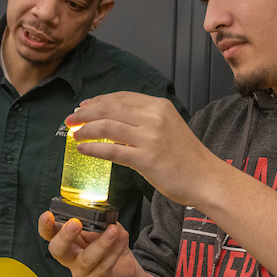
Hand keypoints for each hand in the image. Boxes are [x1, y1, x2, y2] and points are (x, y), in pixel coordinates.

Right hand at [39, 212, 138, 276]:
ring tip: (113, 229)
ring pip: (87, 258)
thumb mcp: (99, 226)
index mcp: (64, 239)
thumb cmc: (105, 241)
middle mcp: (68, 256)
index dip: (45, 226)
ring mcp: (81, 270)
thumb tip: (97, 207)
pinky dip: (116, 249)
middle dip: (65, 236)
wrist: (123, 266)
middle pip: (58, 250)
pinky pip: (106, 264)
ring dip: (101, 243)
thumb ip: (95, 217)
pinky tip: (122, 237)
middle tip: (75, 223)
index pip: (48, 233)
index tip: (48, 215)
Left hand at [66, 92, 216, 207]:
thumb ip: (145, 121)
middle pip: (110, 108)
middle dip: (85, 113)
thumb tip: (115, 122)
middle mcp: (154, 117)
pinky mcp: (146, 158)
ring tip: (74, 134)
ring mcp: (150, 137)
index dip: (98, 101)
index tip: (83, 106)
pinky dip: (94, 148)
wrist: (206, 178)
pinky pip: (112, 150)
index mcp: (159, 106)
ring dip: (86, 130)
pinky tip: (84, 149)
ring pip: (107, 127)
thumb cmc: (188, 158)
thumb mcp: (169, 127)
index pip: (121, 97)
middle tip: (70, 119)